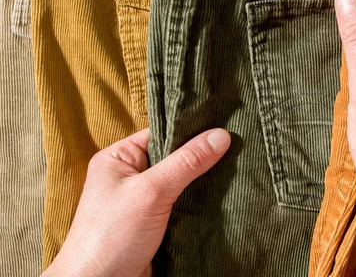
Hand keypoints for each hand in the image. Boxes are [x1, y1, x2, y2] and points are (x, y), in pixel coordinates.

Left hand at [42, 128, 230, 276]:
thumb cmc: (112, 235)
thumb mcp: (152, 191)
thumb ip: (187, 162)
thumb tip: (221, 134)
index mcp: (119, 158)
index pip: (161, 133)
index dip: (191, 129)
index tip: (224, 126)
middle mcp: (130, 175)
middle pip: (174, 157)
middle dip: (202, 156)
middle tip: (237, 146)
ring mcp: (144, 201)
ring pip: (182, 182)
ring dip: (203, 181)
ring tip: (237, 167)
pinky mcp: (157, 223)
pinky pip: (183, 203)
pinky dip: (201, 201)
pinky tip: (224, 194)